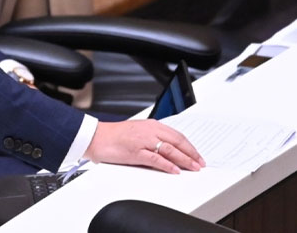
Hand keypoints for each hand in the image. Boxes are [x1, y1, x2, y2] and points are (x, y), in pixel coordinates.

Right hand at [84, 119, 204, 173]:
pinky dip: (168, 165)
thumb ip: (153, 138)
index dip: (189, 146)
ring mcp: (143, 141)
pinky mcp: (136, 152)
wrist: (96, 137)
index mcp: (151, 125)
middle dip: (191, 153)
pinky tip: (175, 170)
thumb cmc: (115, 136)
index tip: (197, 155)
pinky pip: (156, 159)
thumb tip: (168, 150)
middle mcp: (149, 131)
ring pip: (170, 150)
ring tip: (193, 168)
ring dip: (184, 160)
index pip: (177, 135)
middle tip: (200, 163)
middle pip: (177, 142)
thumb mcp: (138, 132)